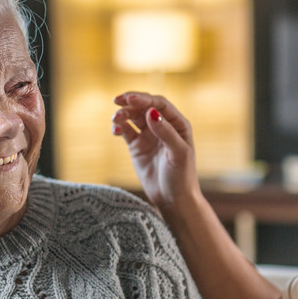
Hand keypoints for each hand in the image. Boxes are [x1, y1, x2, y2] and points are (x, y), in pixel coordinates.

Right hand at [111, 92, 198, 209]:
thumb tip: (151, 112)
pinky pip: (126, 131)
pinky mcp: (137, 146)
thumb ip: (166, 132)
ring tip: (115, 119)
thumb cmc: (182, 176)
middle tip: (117, 100)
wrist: (173, 199)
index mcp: (178, 124)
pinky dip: (119, 128)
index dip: (144, 99)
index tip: (130, 99)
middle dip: (131, 102)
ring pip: (133, 117)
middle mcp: (163, 126)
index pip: (159, 104)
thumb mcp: (178, 153)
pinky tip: (115, 130)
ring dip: (123, 114)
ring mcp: (149, 135)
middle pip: (144, 107)